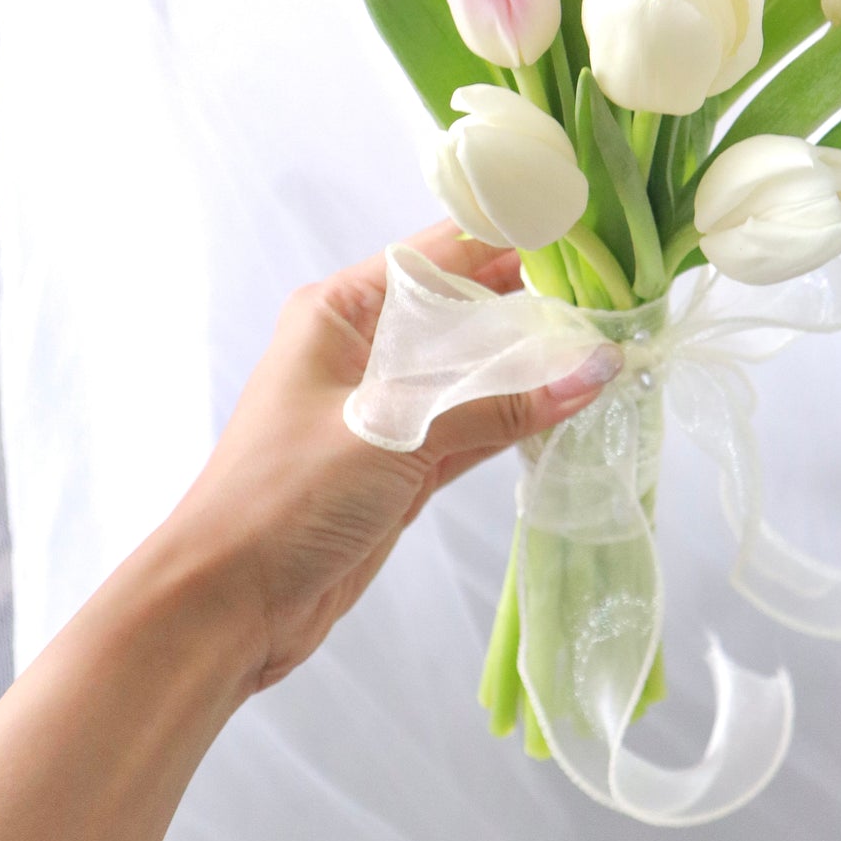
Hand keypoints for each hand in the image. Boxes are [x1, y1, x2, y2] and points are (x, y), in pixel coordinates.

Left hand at [163, 221, 618, 692]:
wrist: (225, 606)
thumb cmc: (283, 497)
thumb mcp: (392, 436)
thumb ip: (496, 405)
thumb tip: (594, 370)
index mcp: (341, 311)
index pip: (439, 254)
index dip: (509, 239)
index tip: (582, 234)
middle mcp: (363, 348)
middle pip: (464, 310)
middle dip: (534, 305)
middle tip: (616, 298)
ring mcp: (386, 408)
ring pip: (474, 370)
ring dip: (532, 366)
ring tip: (609, 348)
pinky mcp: (403, 464)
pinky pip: (473, 424)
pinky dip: (517, 417)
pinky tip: (570, 405)